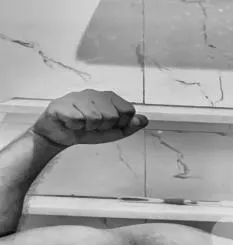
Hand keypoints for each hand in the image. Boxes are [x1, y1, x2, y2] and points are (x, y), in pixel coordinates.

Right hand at [30, 90, 147, 147]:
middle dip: (104, 127)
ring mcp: (77, 97)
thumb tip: (145, 120)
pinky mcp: (62, 104)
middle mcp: (94, 94)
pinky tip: (70, 123)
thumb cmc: (86, 130)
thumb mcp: (112, 131)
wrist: (59, 135)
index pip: (128, 110)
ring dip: (89, 128)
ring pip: (95, 118)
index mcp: (108, 97)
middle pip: (113, 116)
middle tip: (93, 126)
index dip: (121, 123)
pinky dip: (75, 127)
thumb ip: (129, 126)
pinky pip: (78, 120)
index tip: (110, 125)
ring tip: (82, 125)